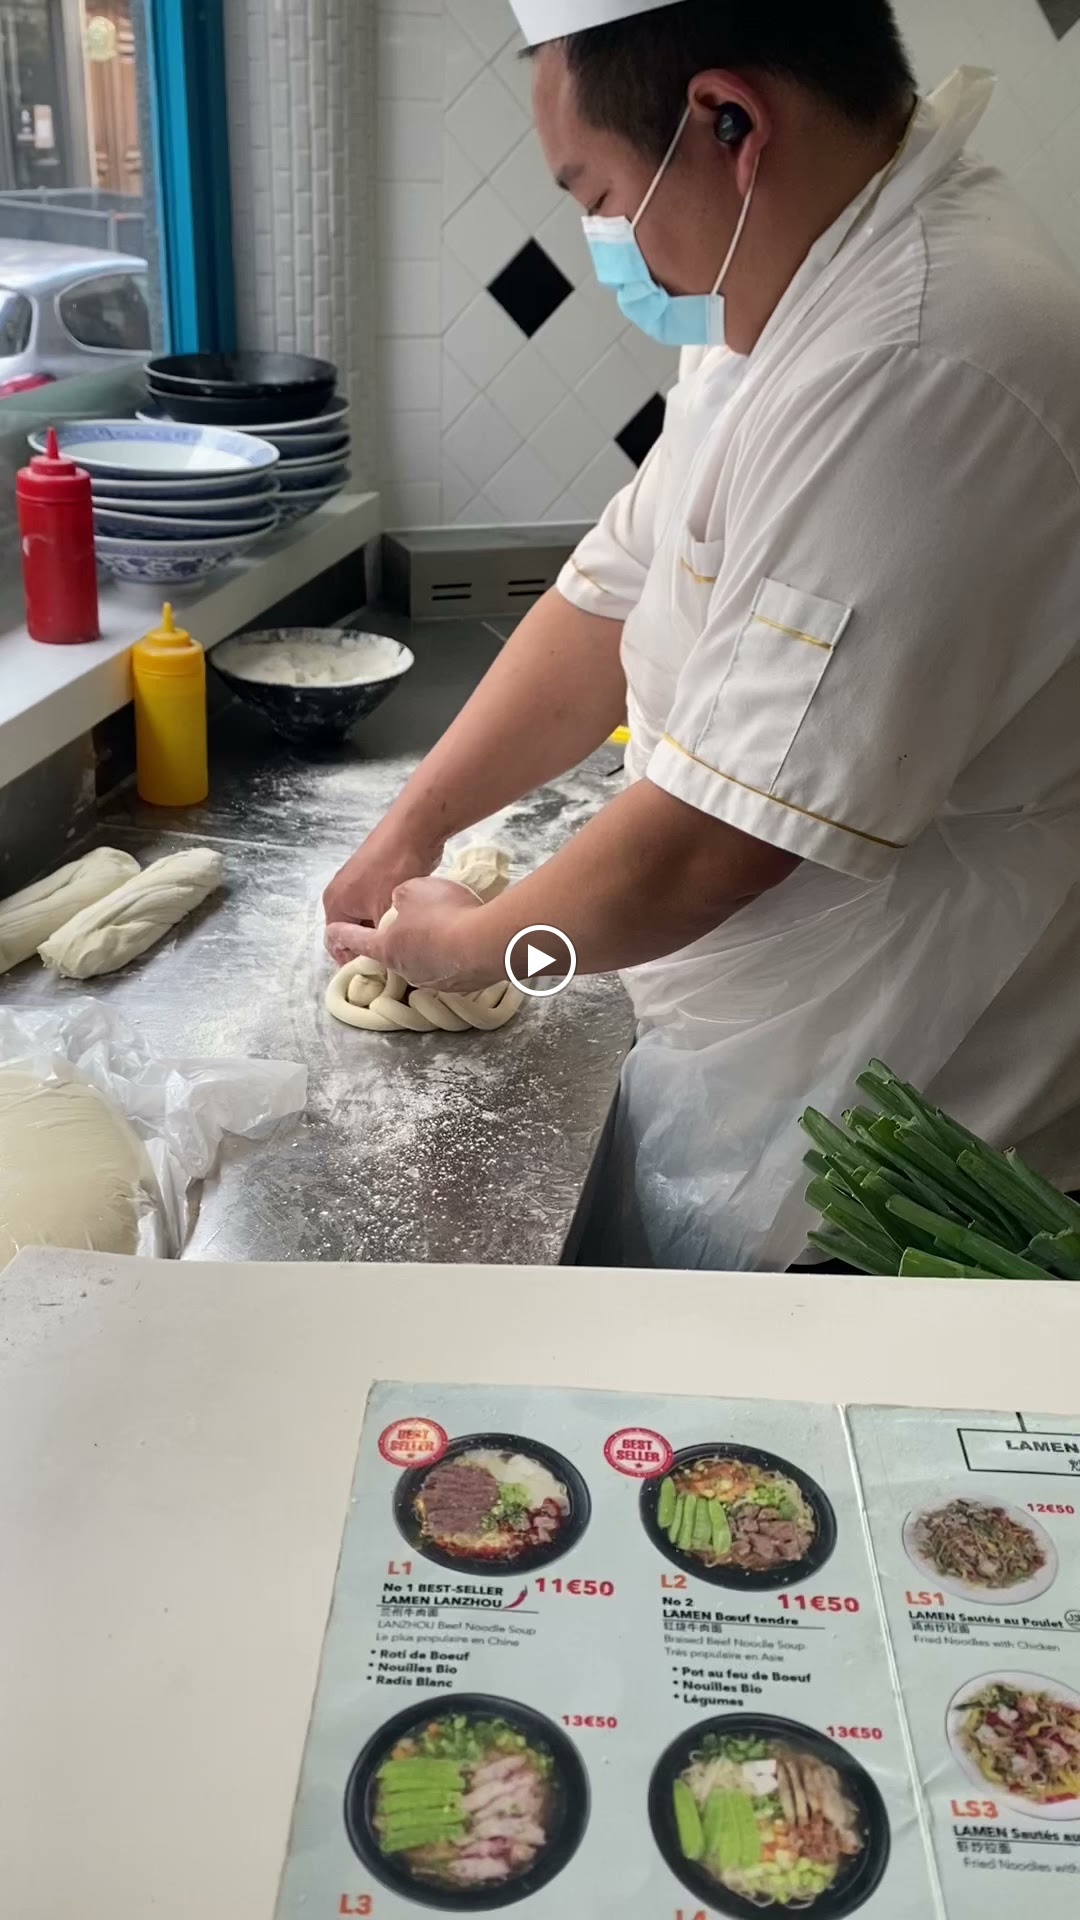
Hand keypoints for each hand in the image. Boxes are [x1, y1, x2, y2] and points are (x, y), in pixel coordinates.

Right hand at [322, 821, 443, 953]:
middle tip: (395, 958)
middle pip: (352, 931)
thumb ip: (377, 941)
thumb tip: (382, 958)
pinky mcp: (373, 873)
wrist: (413, 830)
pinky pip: (376, 902)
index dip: (356, 960)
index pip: (336, 944)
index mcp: (334, 904)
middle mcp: (339, 893)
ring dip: (382, 928)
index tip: (379, 970)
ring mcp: (356, 881)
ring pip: (367, 917)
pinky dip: (388, 912)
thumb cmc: (395, 871)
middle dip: (371, 944)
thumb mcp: (384, 914)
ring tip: (404, 940)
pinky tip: (409, 918)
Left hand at [326, 877, 490, 991]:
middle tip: (411, 922)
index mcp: (385, 948)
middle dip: (398, 939)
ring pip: (424, 960)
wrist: (485, 942)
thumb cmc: (442, 913)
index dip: (343, 935)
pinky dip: (452, 954)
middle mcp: (404, 970)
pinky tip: (465, 939)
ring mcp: (433, 981)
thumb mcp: (411, 888)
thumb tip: (400, 905)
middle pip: (394, 952)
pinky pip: (450, 966)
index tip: (332, 934)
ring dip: (428, 947)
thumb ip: (399, 897)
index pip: (356, 940)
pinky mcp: (459, 985)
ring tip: (445, 927)